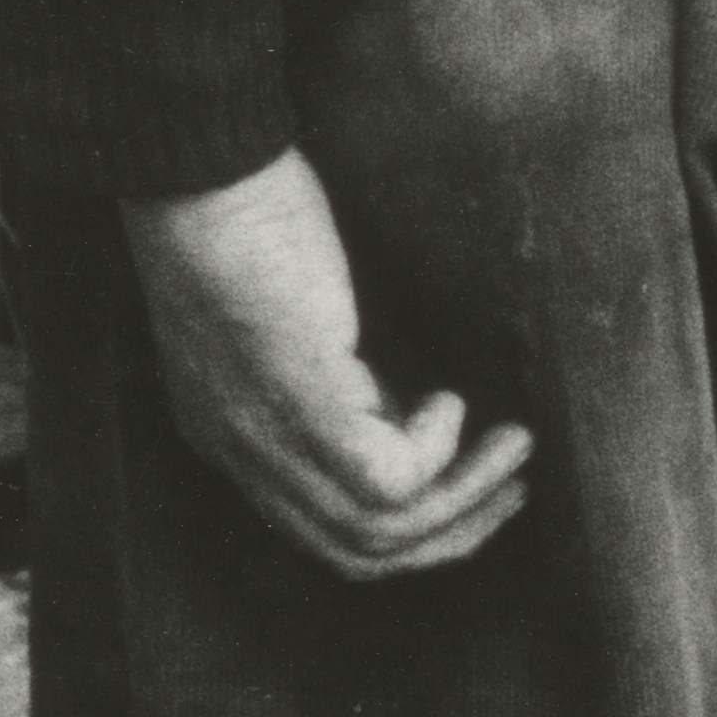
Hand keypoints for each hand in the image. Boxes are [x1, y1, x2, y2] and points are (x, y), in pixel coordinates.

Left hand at [125, 146, 531, 582]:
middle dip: (449, 535)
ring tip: (514, 448)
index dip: (404, 532)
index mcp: (232, 436)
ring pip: (376, 530)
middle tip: (515, 491)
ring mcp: (266, 433)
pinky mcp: (300, 399)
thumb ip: (339, 381)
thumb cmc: (247, 214)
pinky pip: (387, 477)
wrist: (202, 164)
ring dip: (463, 499)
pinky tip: (451, 401)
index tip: (470, 494)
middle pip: (353, 552)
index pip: (321, 533)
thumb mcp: (295, 324)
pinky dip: (436, 452)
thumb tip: (406, 412)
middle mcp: (241, 452)